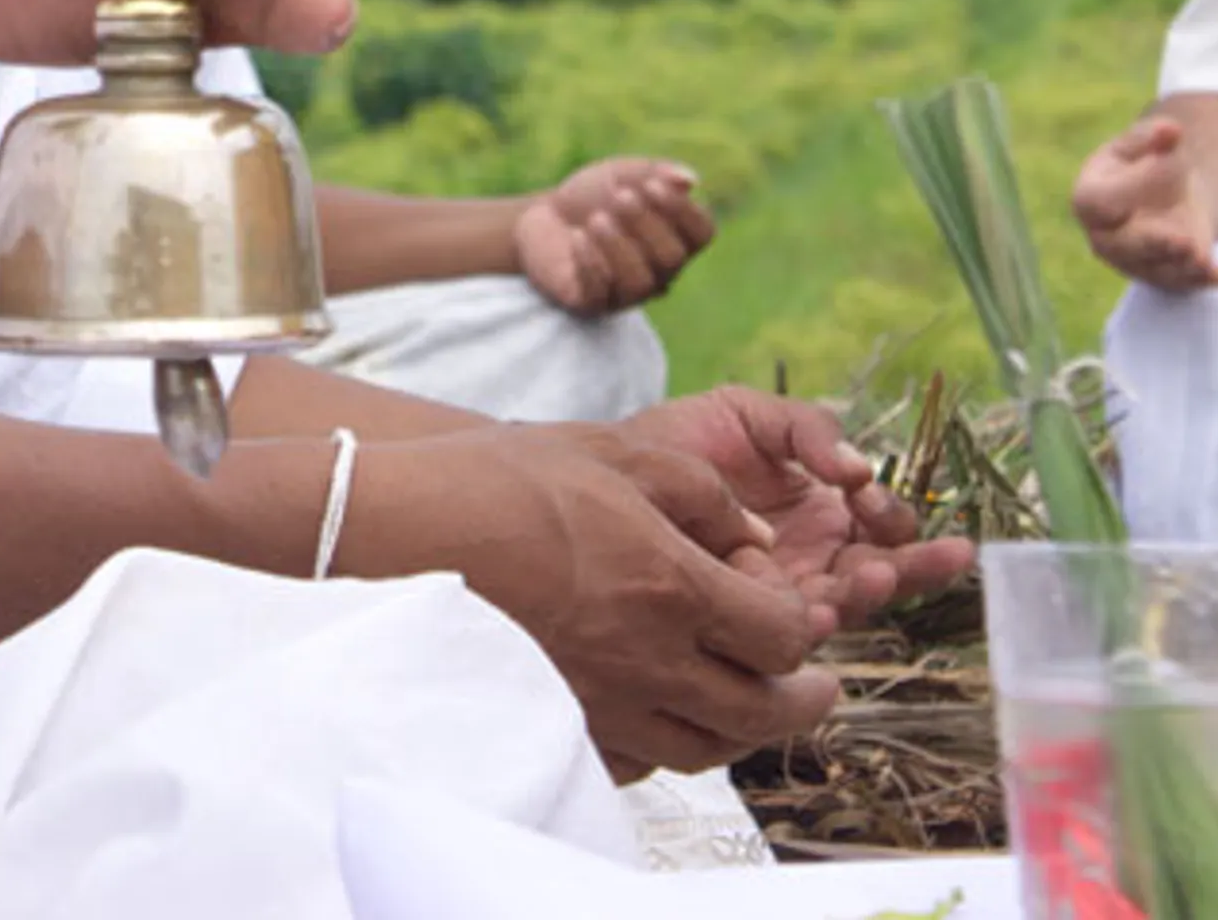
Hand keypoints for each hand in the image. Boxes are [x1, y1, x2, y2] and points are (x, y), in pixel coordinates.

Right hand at [342, 422, 839, 779]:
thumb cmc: (505, 480)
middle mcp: (647, 661)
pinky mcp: (560, 722)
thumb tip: (752, 538)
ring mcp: (601, 703)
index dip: (805, 624)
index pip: (783, 636)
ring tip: (751, 703)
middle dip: (802, 700)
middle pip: (760, 712)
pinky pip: (640, 762)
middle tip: (815, 684)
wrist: (402, 534)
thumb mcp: (620, 455)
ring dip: (744, 728)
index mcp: (672, 588)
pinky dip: (671, 746)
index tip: (796, 605)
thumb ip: (704, 495)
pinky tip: (670, 715)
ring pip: (705, 748)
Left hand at [512, 157, 713, 311]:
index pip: (702, 234)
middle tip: (619, 197)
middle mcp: (660, 272)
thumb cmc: (592, 197)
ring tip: (596, 219)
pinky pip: (600, 294)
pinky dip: (591, 263)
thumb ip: (656, 172)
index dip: (683, 210)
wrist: (541, 217)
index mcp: (676, 238)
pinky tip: (577, 237)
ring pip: (639, 282)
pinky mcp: (591, 303)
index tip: (651, 184)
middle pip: (671, 258)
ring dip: (619, 246)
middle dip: (646, 223)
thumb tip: (691, 180)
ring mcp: (627, 293)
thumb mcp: (621, 174)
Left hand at [618, 386, 967, 624]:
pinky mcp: (756, 615)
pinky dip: (822, 615)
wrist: (608, 476)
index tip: (877, 501)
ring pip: (853, 600)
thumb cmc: (681, 440)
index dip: (891, 512)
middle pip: (885, 567)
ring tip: (878, 574)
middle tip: (947, 556)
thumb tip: (861, 468)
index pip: (879, 518)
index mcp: (823, 504)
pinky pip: (801, 624)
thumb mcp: (749, 414)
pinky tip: (827, 605)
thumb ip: (809, 429)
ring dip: (875, 589)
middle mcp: (816, 554)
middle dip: (916, 564)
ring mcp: (789, 590)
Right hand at [1071, 114, 1217, 289]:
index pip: (1101, 201)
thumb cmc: (1144, 162)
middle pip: (1125, 246)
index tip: (1167, 162)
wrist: (1164, 192)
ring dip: (1181, 266)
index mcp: (1089, 199)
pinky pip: (1178, 283)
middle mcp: (1104, 237)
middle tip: (1184, 242)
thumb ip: (1152, 136)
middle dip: (1155, 244)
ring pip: (1155, 269)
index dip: (1131, 186)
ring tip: (1205, 259)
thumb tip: (1170, 130)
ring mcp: (1132, 262)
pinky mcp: (1161, 276)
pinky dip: (1199, 279)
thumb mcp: (1144, 142)